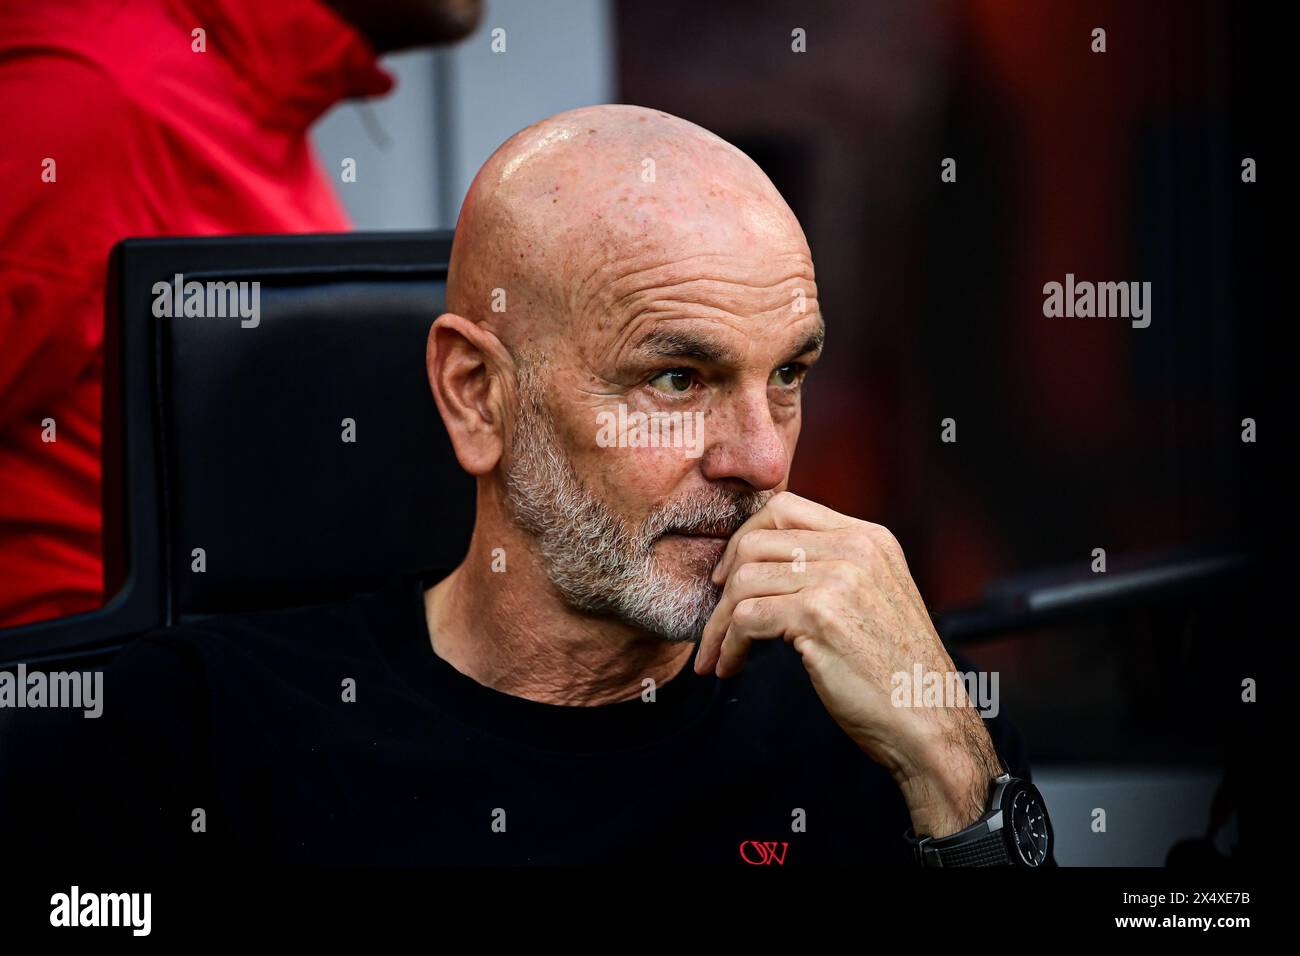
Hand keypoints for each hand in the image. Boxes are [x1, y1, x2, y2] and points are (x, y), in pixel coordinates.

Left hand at [694, 492, 1003, 837]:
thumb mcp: (874, 598)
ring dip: (720, 623)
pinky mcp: (819, 616)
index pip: (785, 507)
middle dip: (724, 586)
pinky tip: (730, 666)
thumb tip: (765, 560)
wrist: (929, 721)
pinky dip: (727, 645)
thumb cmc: (895, 671)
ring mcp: (838, 579)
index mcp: (870, 538)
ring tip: (718, 654)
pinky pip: (746, 618)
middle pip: (755, 542)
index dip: (745, 539)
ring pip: (743, 580)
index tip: (728, 577)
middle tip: (717, 622)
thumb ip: (833, 568)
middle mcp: (856, 548)